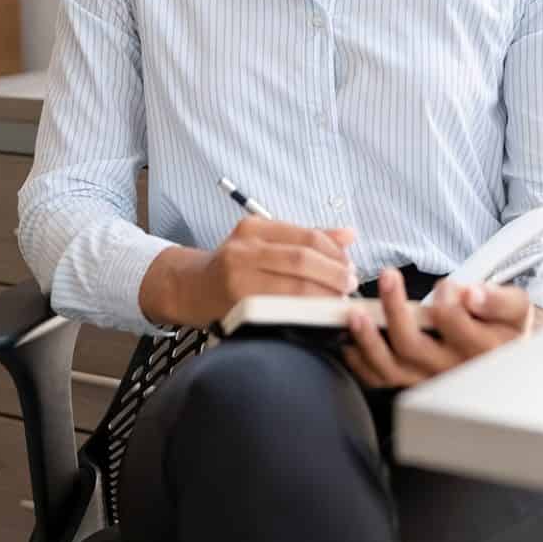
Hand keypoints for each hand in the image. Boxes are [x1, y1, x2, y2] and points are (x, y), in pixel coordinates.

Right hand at [144, 216, 356, 327]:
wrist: (192, 287)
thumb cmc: (235, 264)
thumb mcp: (265, 242)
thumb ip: (307, 238)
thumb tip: (350, 235)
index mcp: (254, 228)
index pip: (306, 236)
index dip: (335, 254)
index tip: (350, 266)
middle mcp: (244, 249)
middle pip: (302, 260)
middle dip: (333, 275)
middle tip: (349, 286)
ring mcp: (238, 278)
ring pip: (293, 287)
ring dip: (324, 296)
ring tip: (338, 300)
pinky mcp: (237, 306)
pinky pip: (281, 310)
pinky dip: (305, 312)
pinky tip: (317, 314)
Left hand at [342, 268, 536, 387]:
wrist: (506, 353)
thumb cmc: (505, 324)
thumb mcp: (515, 305)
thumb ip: (497, 298)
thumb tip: (471, 294)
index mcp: (480, 349)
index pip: (454, 326)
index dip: (445, 302)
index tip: (444, 285)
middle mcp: (451, 369)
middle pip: (413, 346)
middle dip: (394, 309)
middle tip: (388, 276)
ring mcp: (429, 379)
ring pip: (391, 367)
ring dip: (368, 339)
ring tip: (357, 313)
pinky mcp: (413, 382)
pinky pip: (380, 379)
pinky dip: (361, 361)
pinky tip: (352, 341)